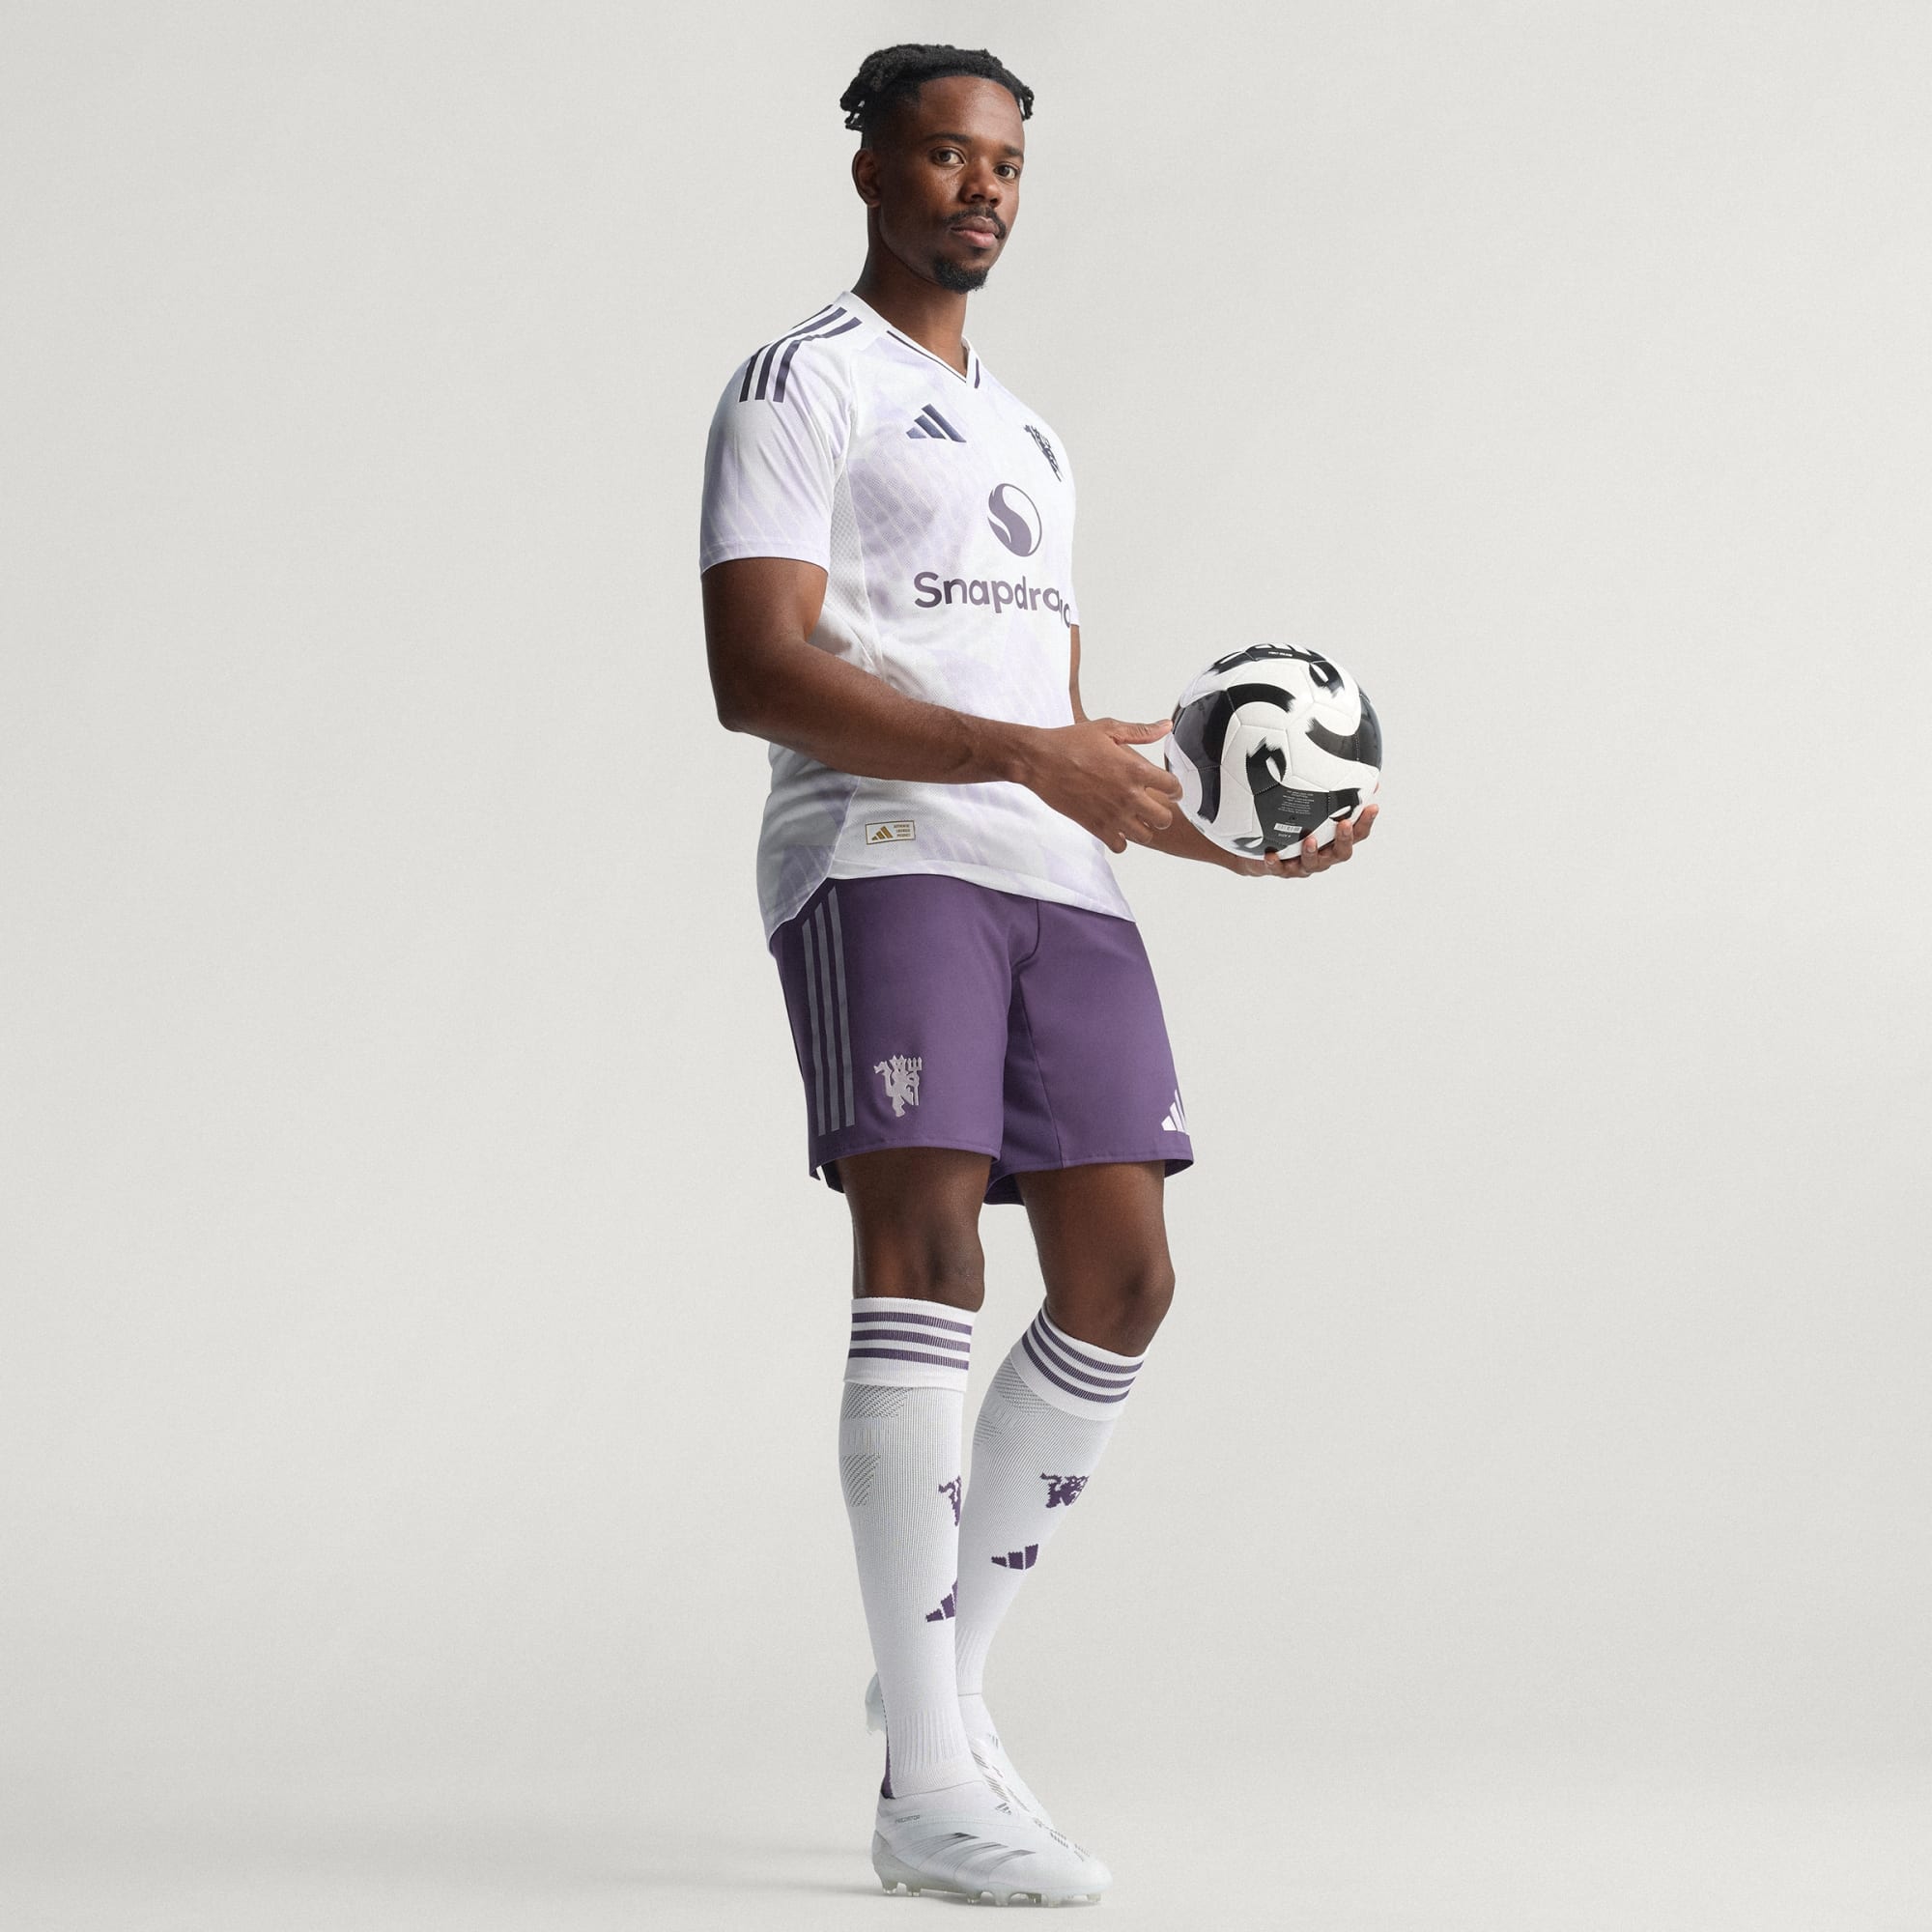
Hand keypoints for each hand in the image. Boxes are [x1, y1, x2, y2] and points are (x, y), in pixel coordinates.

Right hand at [1020, 718, 1182, 853]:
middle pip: (1164, 819)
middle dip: (1162, 814)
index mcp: (1134, 769)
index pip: (1173, 787)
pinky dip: (1121, 840)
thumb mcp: (1108, 729)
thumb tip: (1165, 727)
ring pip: (1146, 836)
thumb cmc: (1070, 742)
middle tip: (1154, 807)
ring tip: (1136, 819)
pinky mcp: (1095, 826)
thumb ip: (1141, 731)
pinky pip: (1120, 846)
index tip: (1170, 790)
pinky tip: (1116, 827)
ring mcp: (1112, 814)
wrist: (1039, 760)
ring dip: (1144, 829)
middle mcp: (1128, 795)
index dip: (1175, 789)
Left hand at [1235, 802, 1378, 877]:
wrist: (1267, 851)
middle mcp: (1324, 856)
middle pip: (1341, 853)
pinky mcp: (1283, 870)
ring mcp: (1304, 865)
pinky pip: (1280, 869)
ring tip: (1309, 839)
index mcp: (1336, 841)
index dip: (1366, 821)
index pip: (1358, 833)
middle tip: (1344, 824)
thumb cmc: (1300, 828)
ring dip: (1312, 852)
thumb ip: (1337, 793)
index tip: (1372, 806)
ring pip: (1312, 863)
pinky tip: (1270, 855)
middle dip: (1344, 839)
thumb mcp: (1318, 809)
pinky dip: (1276, 863)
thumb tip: (1359, 772)